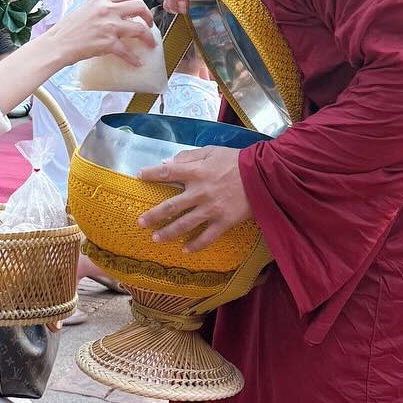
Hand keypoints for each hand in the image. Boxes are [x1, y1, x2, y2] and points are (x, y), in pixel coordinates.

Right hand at [46, 0, 154, 67]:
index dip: (138, 0)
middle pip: (138, 6)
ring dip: (148, 37)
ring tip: (150, 43)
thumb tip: (112, 12)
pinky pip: (127, 51)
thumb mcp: (83, 9)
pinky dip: (134, 59)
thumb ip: (99, 8)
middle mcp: (106, 9)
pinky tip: (137, 62)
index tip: (140, 8)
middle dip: (148, 15)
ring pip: (139, 28)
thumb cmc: (66, 30)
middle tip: (149, 24)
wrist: (57, 45)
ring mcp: (109, 26)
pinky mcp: (108, 43)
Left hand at [136, 146, 251, 251]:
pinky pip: (207, 237)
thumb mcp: (212, 151)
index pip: (168, 172)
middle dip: (154, 215)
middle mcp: (200, 192)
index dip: (152, 174)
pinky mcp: (224, 222)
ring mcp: (211, 209)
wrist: (263, 175)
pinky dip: (195, 245)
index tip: (139, 176)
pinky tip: (185, 250)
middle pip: (172, 206)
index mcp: (196, 172)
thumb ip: (190, 157)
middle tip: (140, 222)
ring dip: (168, 233)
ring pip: (185, 225)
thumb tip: (170, 162)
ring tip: (156, 239)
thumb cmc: (236, 161)